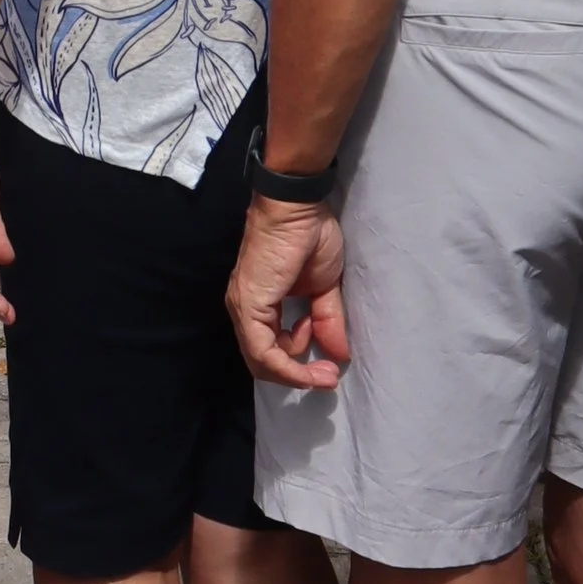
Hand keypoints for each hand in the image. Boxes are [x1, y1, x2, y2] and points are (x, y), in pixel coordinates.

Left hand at [227, 193, 349, 387]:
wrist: (298, 207)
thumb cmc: (309, 236)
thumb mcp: (324, 286)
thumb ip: (327, 319)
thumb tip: (339, 355)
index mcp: (259, 304)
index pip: (269, 351)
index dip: (297, 368)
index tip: (329, 369)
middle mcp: (244, 309)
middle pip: (263, 362)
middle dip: (297, 376)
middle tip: (327, 374)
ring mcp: (243, 307)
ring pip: (261, 362)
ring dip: (296, 374)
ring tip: (324, 364)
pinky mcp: (249, 305)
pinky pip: (263, 351)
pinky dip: (287, 368)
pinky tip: (309, 367)